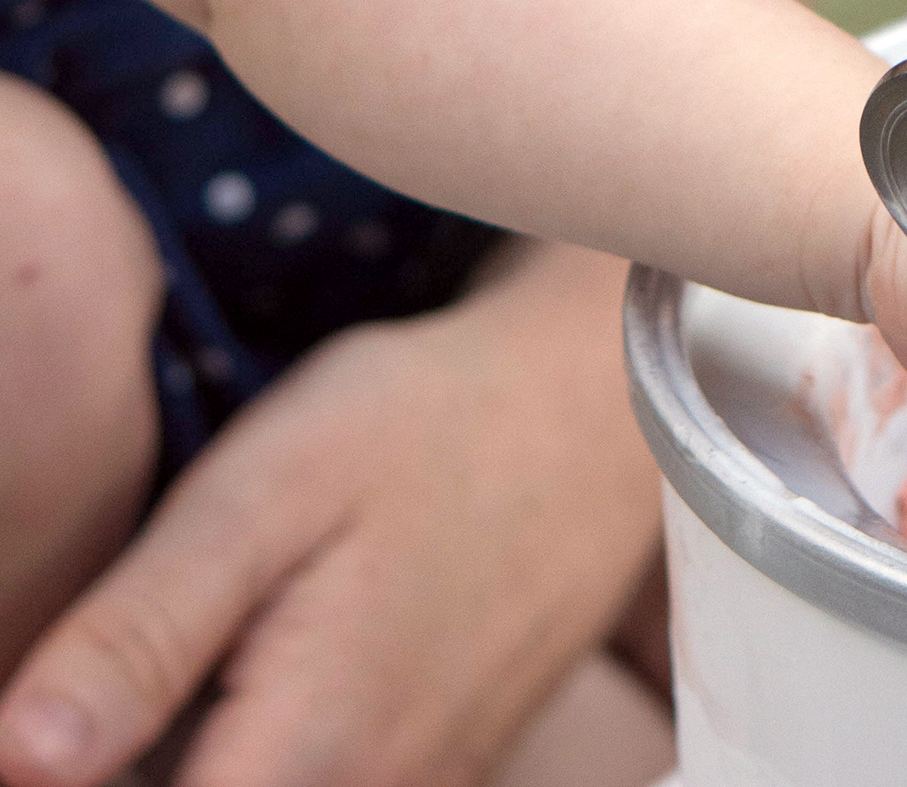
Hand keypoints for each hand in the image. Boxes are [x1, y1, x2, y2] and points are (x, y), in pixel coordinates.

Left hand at [0, 250, 661, 786]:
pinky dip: (270, 743)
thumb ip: (139, 634)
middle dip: (140, 750)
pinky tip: (277, 655)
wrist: (600, 405)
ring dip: (208, 746)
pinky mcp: (445, 777)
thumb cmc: (432, 423)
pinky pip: (328, 786)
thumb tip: (13, 759)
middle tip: (156, 645)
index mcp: (301, 761)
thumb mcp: (268, 488)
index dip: (70, 767)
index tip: (75, 705)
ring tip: (232, 631)